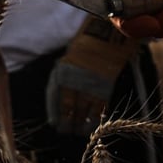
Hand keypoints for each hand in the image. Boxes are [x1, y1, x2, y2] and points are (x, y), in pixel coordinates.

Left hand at [45, 16, 137, 135]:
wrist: (107, 31)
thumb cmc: (87, 43)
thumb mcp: (70, 57)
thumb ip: (65, 75)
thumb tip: (61, 98)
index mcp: (62, 70)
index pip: (55, 97)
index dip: (56, 112)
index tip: (56, 124)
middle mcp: (74, 78)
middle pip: (69, 105)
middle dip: (67, 120)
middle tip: (67, 131)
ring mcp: (90, 82)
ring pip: (83, 108)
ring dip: (80, 122)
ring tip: (78, 131)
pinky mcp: (105, 84)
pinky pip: (98, 105)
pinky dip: (94, 117)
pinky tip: (92, 124)